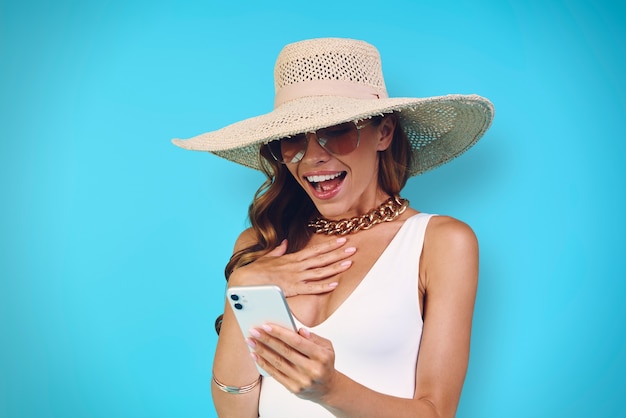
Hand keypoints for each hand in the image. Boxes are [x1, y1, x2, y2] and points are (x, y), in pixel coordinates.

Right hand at [228, 237, 355, 296]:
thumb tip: (284, 243)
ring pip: (320, 272)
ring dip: (336, 267)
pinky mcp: (294, 289)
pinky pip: (312, 288)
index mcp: (293, 258)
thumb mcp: (268, 256)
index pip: (315, 250)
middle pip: (322, 258)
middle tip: (353, 248)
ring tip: (350, 262)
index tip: (342, 239)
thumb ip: (278, 250)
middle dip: (338, 253)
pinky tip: (336, 283)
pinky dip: (324, 286)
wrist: (247, 280)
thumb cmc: (256, 269)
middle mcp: (297, 266)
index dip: (330, 245)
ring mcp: (297, 277)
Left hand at [248, 324, 337, 401]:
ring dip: (262, 351)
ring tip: (251, 341)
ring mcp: (302, 380)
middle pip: (285, 351)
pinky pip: (276, 374)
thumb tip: (298, 330)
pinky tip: (256, 356)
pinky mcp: (294, 388)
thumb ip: (314, 337)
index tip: (266, 326)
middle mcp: (312, 369)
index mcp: (321, 356)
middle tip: (254, 331)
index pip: (297, 342)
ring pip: (278, 363)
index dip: (280, 333)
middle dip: (267, 339)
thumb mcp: (327, 347)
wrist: (328, 389)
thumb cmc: (325, 364)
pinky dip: (264, 364)